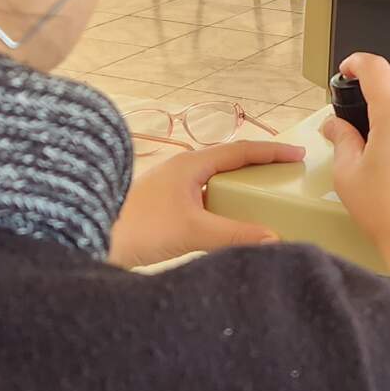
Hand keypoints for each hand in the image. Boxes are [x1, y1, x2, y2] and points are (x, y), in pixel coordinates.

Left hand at [108, 140, 304, 267]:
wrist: (90, 236)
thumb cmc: (138, 227)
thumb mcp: (192, 230)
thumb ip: (234, 234)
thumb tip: (274, 240)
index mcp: (191, 163)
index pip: (241, 150)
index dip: (272, 151)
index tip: (298, 153)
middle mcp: (182, 168)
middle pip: (229, 160)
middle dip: (259, 165)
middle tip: (286, 173)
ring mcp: (171, 186)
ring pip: (215, 179)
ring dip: (241, 184)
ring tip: (264, 197)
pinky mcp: (165, 204)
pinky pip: (205, 196)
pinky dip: (225, 202)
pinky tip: (231, 220)